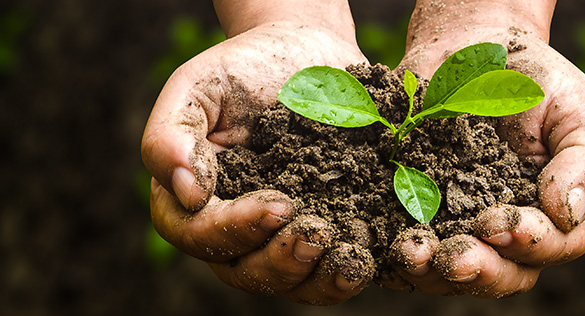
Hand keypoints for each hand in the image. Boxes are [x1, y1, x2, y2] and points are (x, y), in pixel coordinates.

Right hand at [141, 1, 373, 303]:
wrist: (308, 53)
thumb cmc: (244, 68)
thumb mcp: (199, 86)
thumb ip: (173, 135)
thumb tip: (187, 195)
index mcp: (195, 201)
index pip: (199, 235)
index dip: (234, 230)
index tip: (277, 205)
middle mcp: (237, 230)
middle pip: (244, 272)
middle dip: (281, 262)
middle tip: (317, 235)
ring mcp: (283, 237)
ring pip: (292, 283)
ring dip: (319, 280)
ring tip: (350, 261)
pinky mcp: (330, 232)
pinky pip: (333, 268)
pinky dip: (349, 269)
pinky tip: (372, 253)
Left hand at [390, 0, 584, 296]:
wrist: (471, 48)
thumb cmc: (535, 80)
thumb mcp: (578, 109)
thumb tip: (566, 212)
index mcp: (558, 214)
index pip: (555, 246)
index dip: (529, 243)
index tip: (498, 224)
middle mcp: (511, 234)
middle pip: (505, 274)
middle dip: (480, 270)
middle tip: (453, 257)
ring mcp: (461, 229)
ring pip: (453, 273)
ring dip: (433, 270)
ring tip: (412, 252)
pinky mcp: (415, 218)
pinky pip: (408, 251)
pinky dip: (394, 256)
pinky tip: (384, 245)